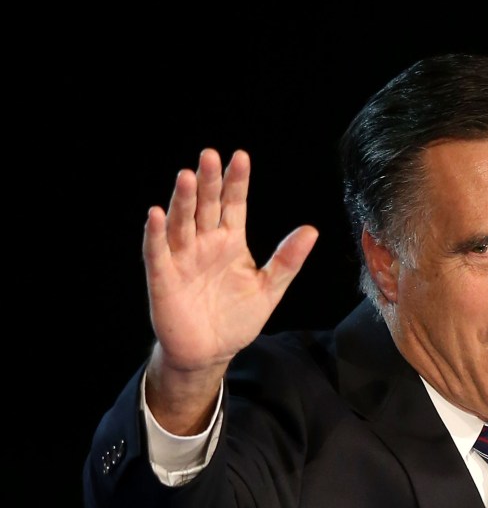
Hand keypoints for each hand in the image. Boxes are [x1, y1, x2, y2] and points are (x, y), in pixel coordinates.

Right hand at [142, 148, 317, 432]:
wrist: (211, 352)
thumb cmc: (237, 318)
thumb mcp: (269, 288)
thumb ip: (287, 260)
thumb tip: (311, 230)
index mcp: (230, 242)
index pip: (233, 205)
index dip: (236, 183)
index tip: (240, 157)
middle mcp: (204, 243)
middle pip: (205, 206)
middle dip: (208, 182)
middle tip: (210, 155)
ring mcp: (182, 258)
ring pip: (181, 223)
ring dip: (183, 200)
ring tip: (187, 176)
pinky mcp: (163, 278)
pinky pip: (157, 253)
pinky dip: (155, 234)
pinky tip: (156, 214)